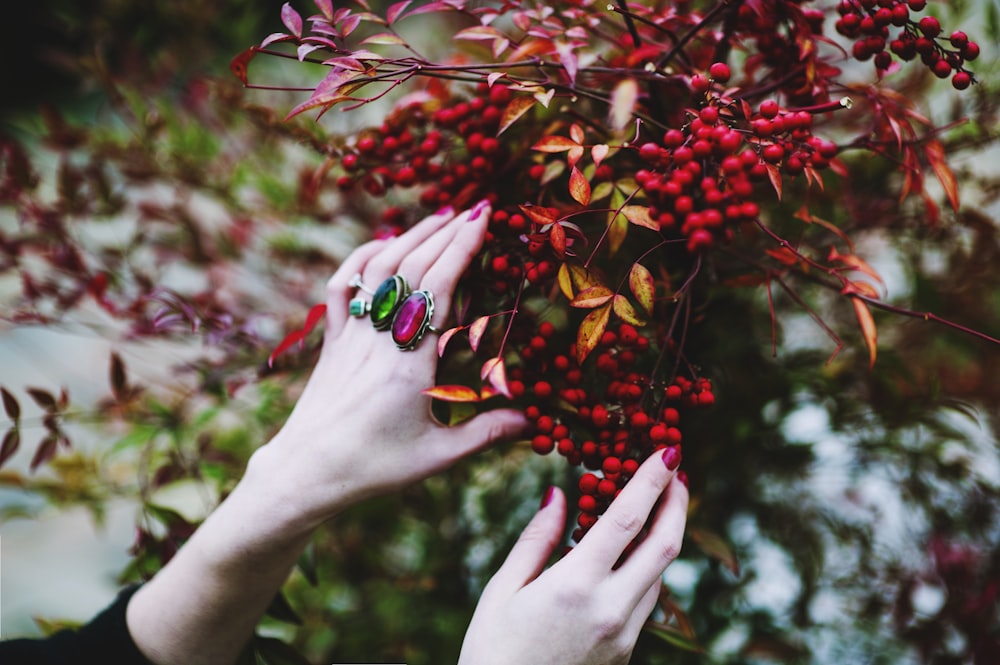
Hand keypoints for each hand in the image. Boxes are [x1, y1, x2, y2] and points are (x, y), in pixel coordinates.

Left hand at [246, 202, 528, 530]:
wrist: (306, 472)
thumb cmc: (374, 467)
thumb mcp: (437, 456)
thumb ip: (486, 433)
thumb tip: (532, 421)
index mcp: (409, 362)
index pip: (439, 287)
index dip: (462, 247)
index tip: (485, 218)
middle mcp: (378, 339)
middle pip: (412, 267)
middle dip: (445, 231)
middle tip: (476, 207)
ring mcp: (350, 335)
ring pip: (377, 268)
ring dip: (409, 236)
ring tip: (440, 216)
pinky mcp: (332, 341)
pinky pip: (341, 286)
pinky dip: (362, 258)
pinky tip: (383, 246)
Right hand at [458, 448, 687, 664]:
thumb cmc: (492, 652)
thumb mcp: (504, 590)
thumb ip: (537, 539)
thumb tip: (559, 493)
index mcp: (576, 586)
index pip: (628, 520)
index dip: (652, 480)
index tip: (668, 451)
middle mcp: (611, 609)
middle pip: (665, 545)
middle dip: (677, 502)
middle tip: (676, 472)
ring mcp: (624, 635)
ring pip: (660, 573)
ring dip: (664, 534)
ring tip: (653, 505)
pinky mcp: (626, 652)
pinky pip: (645, 599)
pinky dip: (645, 567)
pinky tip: (628, 553)